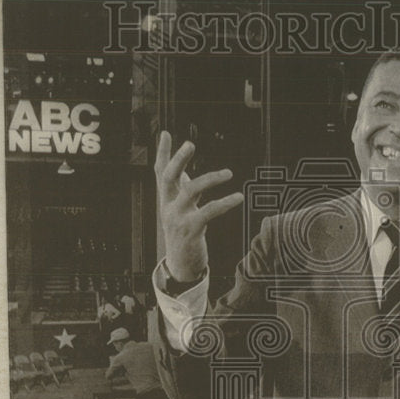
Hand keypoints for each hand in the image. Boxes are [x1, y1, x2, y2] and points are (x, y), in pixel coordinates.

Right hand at [155, 130, 243, 281]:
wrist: (181, 265)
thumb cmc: (183, 231)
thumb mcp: (179, 208)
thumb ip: (181, 188)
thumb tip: (184, 172)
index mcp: (166, 199)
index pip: (160, 172)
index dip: (163, 153)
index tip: (166, 133)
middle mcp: (168, 206)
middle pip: (168, 177)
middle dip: (178, 159)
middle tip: (190, 143)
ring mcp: (178, 219)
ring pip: (190, 192)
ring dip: (210, 179)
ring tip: (229, 173)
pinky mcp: (192, 231)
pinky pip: (209, 211)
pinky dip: (225, 202)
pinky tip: (238, 196)